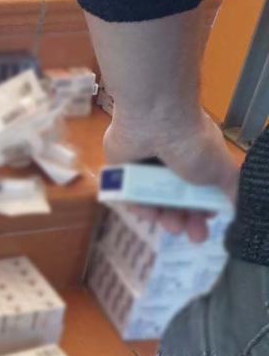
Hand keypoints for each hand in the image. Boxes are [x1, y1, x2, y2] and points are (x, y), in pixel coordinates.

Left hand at [104, 107, 238, 242]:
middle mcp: (170, 163)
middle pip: (174, 201)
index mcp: (194, 160)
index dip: (202, 212)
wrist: (155, 119)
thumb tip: (235, 207)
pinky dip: (138, 205)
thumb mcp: (221, 170)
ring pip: (151, 200)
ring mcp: (144, 166)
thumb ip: (230, 190)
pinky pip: (128, 194)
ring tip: (170, 225)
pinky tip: (146, 213)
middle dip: (185, 220)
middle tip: (191, 235)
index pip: (197, 193)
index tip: (206, 225)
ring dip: (162, 216)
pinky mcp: (121, 168)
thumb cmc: (192, 144)